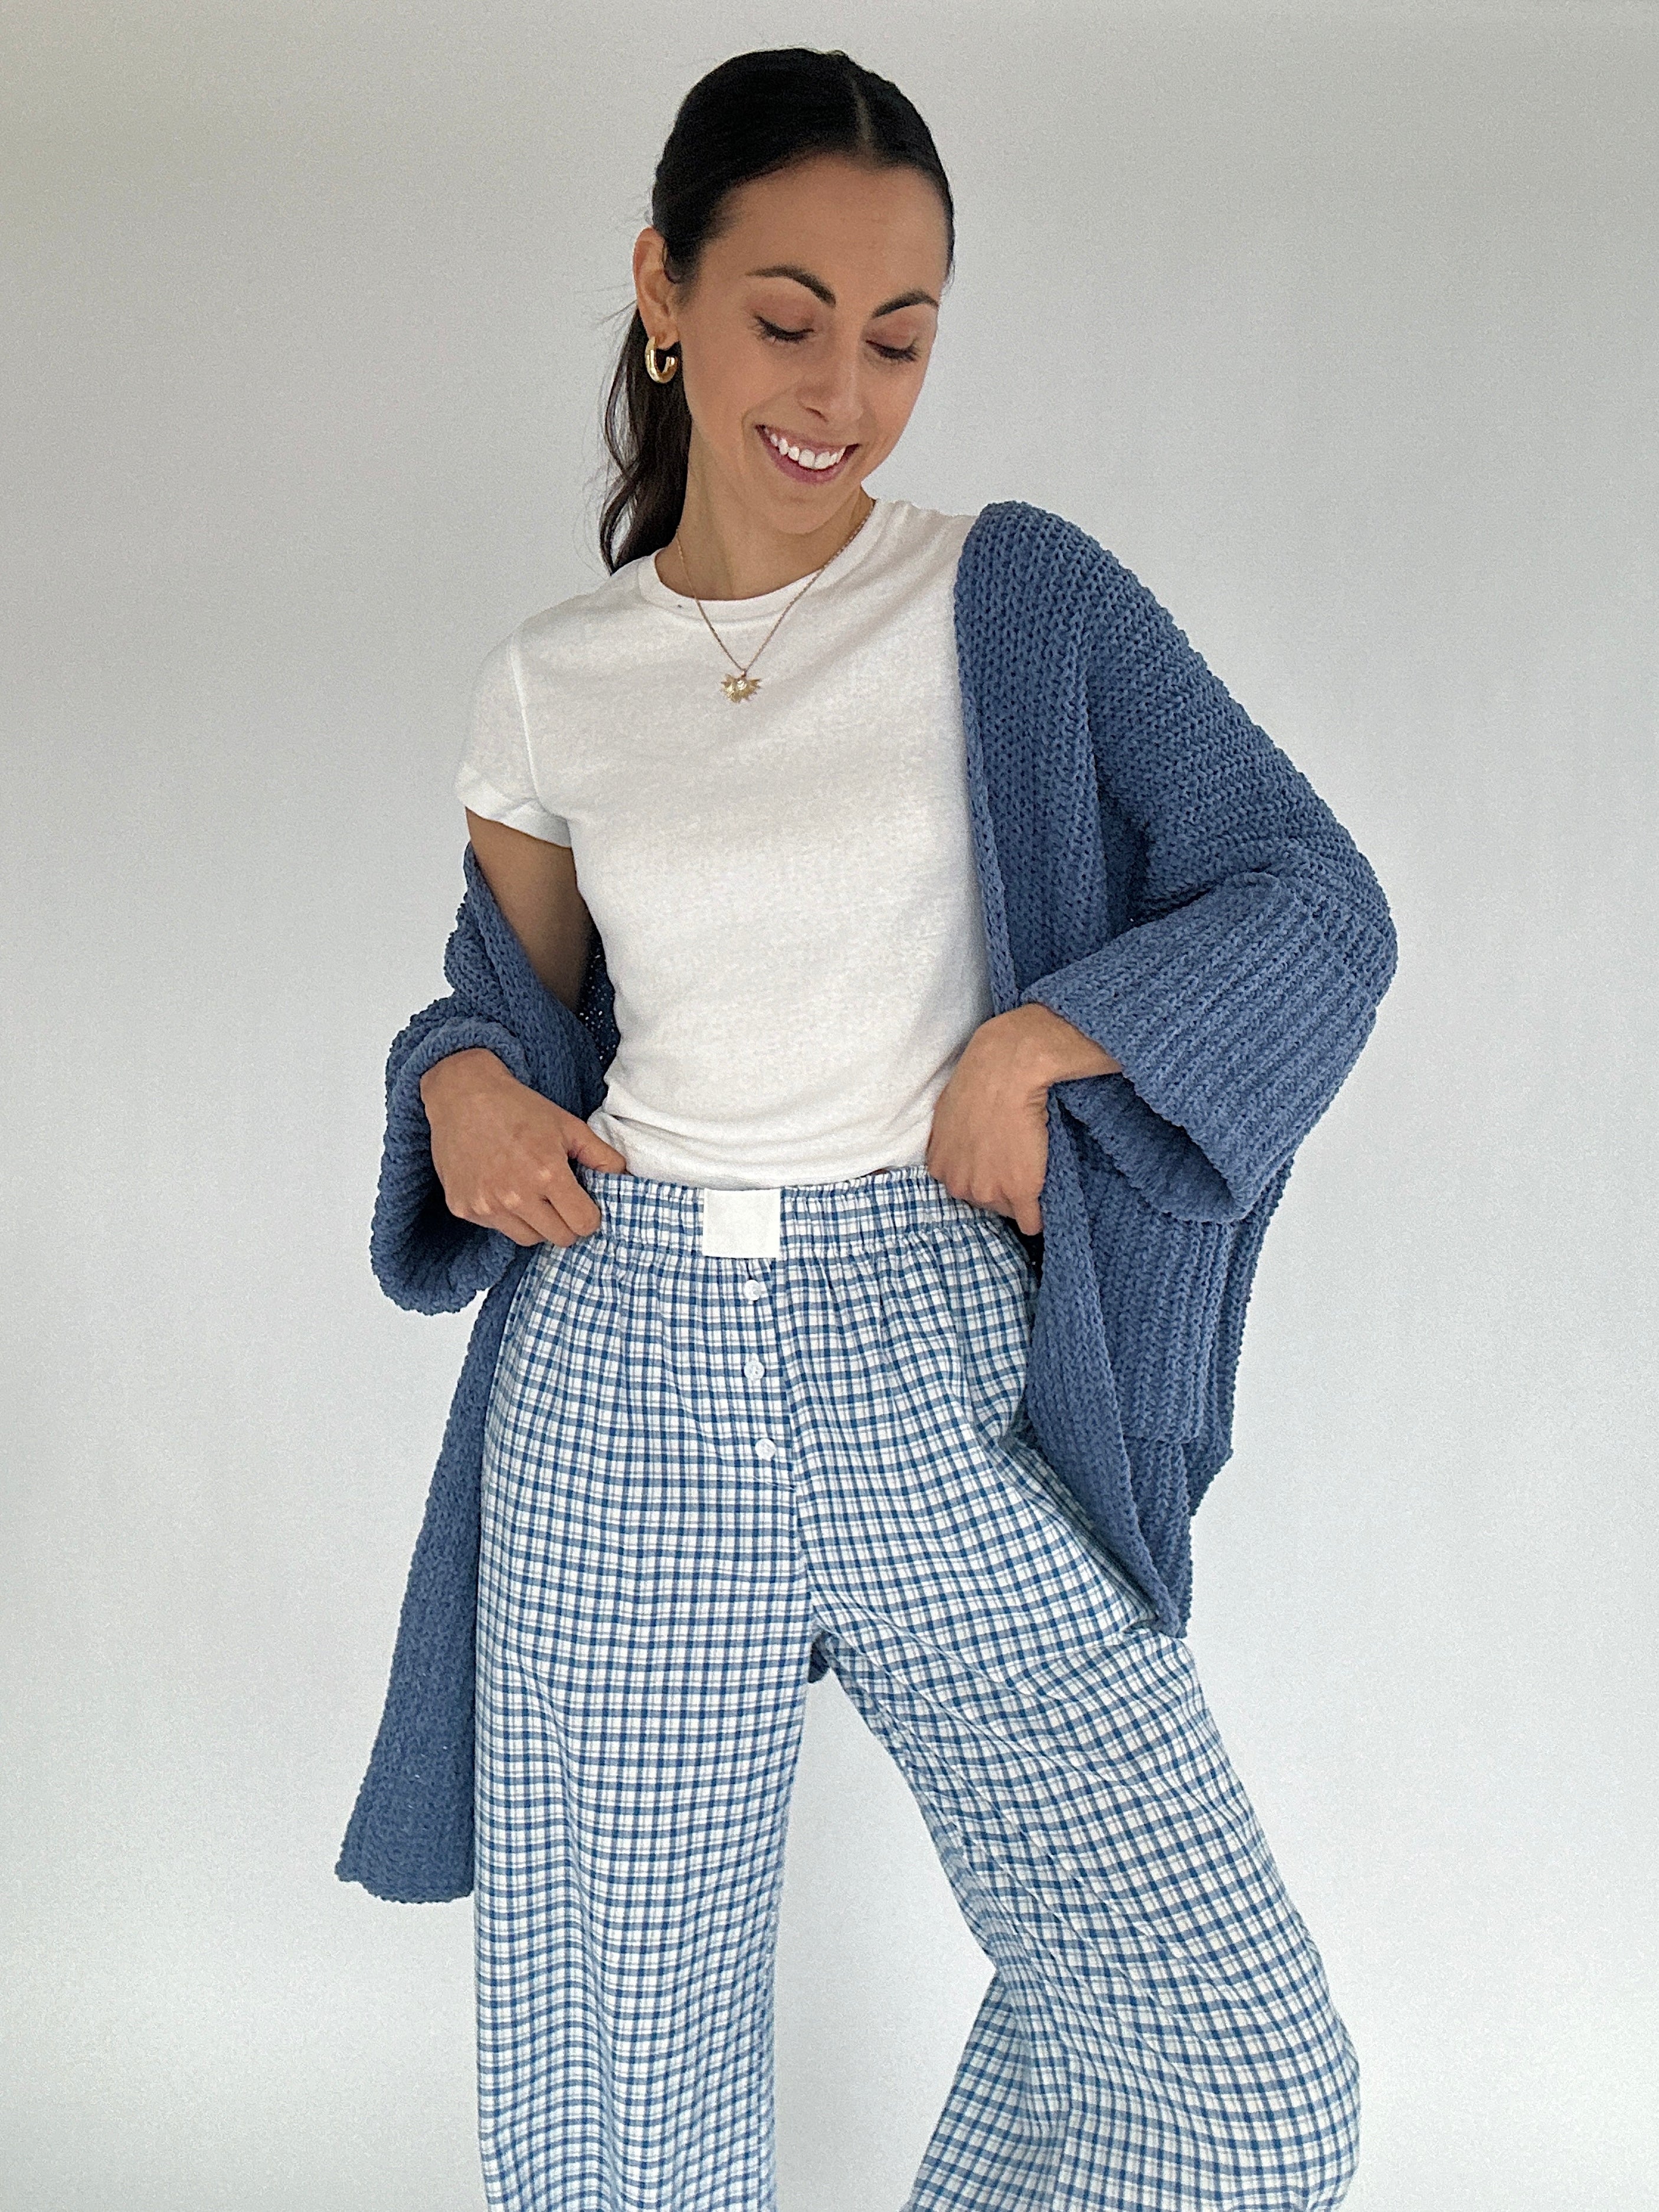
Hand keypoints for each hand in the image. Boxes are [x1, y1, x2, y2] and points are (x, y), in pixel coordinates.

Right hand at [419, 1048, 629, 1247]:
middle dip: (566, 1222)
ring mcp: (487, 1205)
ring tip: (529, 1192)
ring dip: (536, 1223)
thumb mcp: (568, 1125)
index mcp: (547, 1174)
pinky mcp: (464, 1208)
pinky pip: (496, 1228)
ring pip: (528, 1238)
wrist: (463, 1095)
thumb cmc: (519, 1108)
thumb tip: (625, 1179)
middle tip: (558, 1199)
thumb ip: (601, 1156)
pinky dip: (504, 1215)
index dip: (588, 1215)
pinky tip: (500, 1186)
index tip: (582, 1203)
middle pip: (559, 1238)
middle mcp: (515, 1196)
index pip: (583, 1224)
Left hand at [923, 1013, 1055, 1235]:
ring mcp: (989, 1192)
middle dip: (1003, 1187)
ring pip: (1010, 1211)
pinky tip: (1046, 1203)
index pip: (966, 1188)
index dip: (986, 1175)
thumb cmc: (979, 1083)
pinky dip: (1040, 1216)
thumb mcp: (949, 1115)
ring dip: (1023, 1196)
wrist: (1005, 1074)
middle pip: (986, 1202)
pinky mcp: (1020, 1193)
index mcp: (940, 1167)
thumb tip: (970, 1148)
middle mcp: (959, 1185)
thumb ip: (954, 1143)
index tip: (999, 1163)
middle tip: (1019, 1160)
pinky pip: (1032, 1222)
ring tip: (1034, 1166)